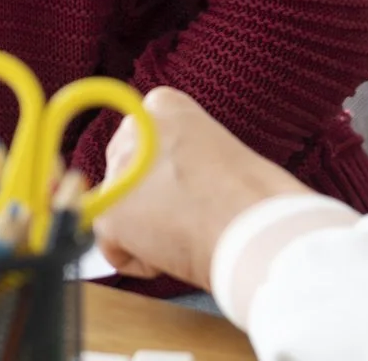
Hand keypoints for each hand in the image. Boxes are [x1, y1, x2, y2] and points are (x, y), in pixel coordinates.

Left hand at [94, 88, 306, 287]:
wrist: (258, 227)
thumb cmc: (256, 197)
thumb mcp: (214, 150)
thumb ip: (178, 155)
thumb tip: (157, 184)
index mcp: (163, 105)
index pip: (141, 143)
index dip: (166, 176)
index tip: (196, 188)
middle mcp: (134, 129)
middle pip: (122, 174)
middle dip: (147, 201)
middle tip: (189, 216)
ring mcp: (118, 172)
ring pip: (118, 211)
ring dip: (146, 231)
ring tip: (188, 232)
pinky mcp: (109, 214)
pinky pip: (112, 247)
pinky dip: (141, 261)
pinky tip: (174, 252)